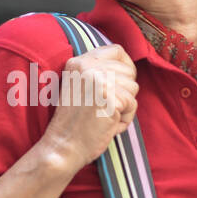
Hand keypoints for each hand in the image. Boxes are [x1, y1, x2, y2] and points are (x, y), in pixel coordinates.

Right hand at [40, 44, 138, 172]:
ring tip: (104, 117)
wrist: (63, 147)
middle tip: (105, 108)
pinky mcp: (109, 97)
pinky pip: (132, 104)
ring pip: (133, 87)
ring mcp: (98, 80)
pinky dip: (125, 119)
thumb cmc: (75, 123)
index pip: (117, 51)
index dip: (126, 67)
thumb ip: (97, 73)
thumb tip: (128, 66)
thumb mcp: (79, 87)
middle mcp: (87, 66)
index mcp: (78, 62)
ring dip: (125, 107)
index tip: (120, 85)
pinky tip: (108, 125)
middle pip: (129, 71)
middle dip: (125, 92)